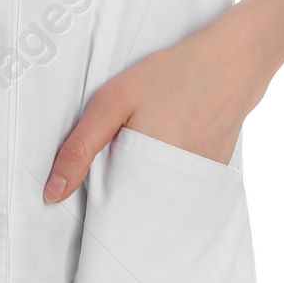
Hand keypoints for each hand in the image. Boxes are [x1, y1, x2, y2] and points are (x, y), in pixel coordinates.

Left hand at [41, 0, 283, 200]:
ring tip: (142, 150)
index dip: (97, 211)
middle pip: (136, 214)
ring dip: (142, 191)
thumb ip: (80, 147)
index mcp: (146, 176)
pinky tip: (165, 146)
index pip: (113, 218)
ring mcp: (197, 186)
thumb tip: (52, 192)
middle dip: (119, 200)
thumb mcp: (113, 100)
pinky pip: (178, 191)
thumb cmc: (169, 76)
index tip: (89, 200)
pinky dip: (165, 179)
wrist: (231, 63)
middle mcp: (175, 191)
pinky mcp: (211, 177)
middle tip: (117, 164)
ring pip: (158, 204)